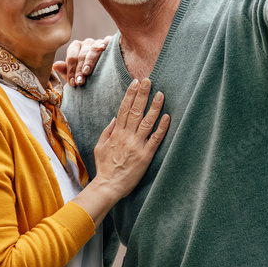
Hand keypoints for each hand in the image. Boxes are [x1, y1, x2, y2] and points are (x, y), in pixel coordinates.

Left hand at [54, 36, 111, 86]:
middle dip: (79, 69)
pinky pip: (107, 41)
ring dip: (89, 61)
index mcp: (76, 47)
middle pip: (81, 55)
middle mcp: (86, 43)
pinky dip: (104, 44)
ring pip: (93, 49)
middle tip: (79, 82)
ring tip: (86, 72)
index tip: (73, 83)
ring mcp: (98, 42)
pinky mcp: (109, 42)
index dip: (71, 70)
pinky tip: (103, 49)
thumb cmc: (88, 73)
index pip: (71, 58)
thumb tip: (55, 65)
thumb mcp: (76, 74)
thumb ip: (66, 70)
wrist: (105, 74)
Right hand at [75, 79, 169, 225]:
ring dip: (154, 107)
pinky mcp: (145, 156)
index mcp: (116, 133)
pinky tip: (167, 117)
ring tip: (160, 94)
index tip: (135, 82)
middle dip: (142, 95)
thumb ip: (108, 131)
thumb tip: (115, 118)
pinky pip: (155, 140)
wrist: (108, 186)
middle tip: (148, 80)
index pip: (124, 109)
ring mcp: (137, 145)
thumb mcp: (100, 146)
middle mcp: (127, 136)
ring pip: (146, 122)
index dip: (130, 95)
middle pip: (135, 111)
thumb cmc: (105, 167)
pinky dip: (161, 128)